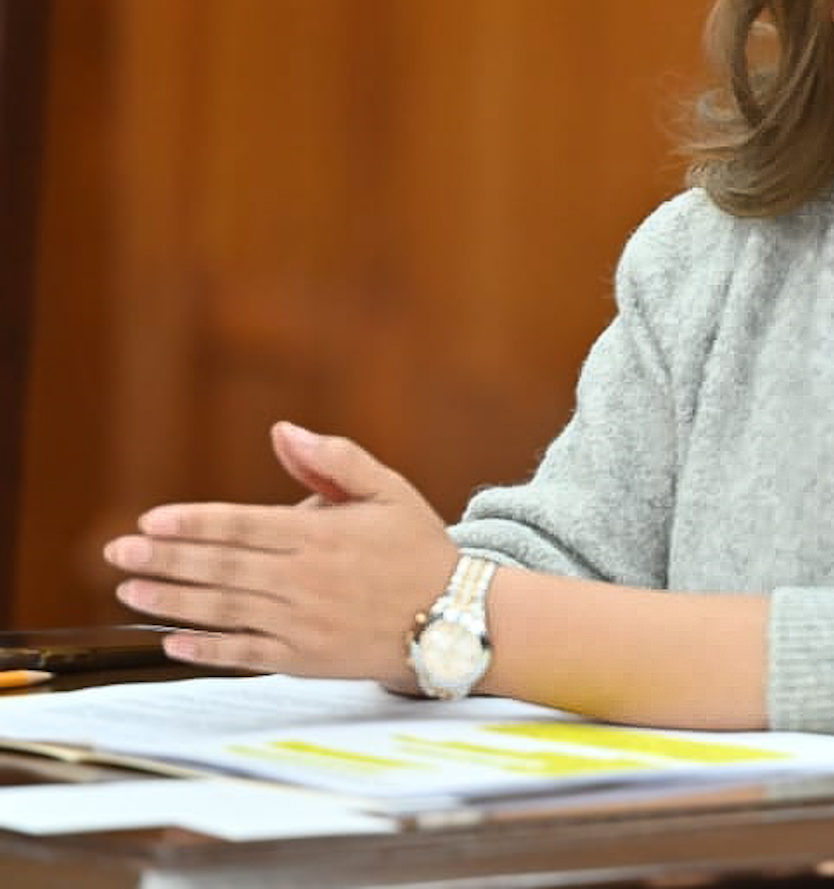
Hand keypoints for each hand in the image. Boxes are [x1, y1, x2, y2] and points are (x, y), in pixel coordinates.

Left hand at [103, 422, 456, 687]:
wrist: (455, 618)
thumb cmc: (419, 549)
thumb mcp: (389, 490)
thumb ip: (334, 460)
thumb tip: (283, 433)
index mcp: (322, 536)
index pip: (243, 526)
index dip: (194, 523)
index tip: (152, 521)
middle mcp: (305, 580)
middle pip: (222, 568)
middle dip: (166, 560)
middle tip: (119, 554)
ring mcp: (302, 623)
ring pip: (225, 610)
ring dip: (172, 601)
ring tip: (130, 591)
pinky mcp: (305, 659)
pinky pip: (245, 654)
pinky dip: (207, 649)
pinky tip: (173, 641)